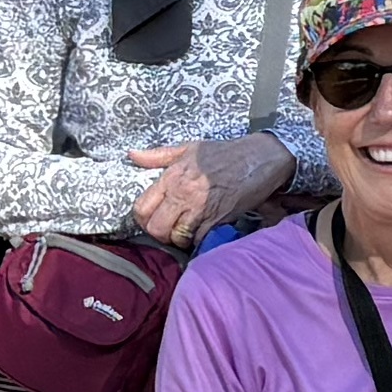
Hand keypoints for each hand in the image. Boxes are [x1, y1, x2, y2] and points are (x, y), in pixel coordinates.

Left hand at [135, 131, 295, 245]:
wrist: (260, 158)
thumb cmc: (225, 153)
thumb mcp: (188, 148)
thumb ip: (157, 155)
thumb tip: (132, 155)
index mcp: (172, 176)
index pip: (142, 208)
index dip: (143, 218)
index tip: (153, 218)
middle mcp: (183, 194)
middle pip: (156, 228)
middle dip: (160, 233)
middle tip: (169, 229)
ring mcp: (200, 209)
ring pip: (176, 237)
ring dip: (179, 239)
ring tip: (186, 233)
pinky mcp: (218, 220)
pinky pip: (199, 241)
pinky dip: (198, 242)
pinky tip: (202, 234)